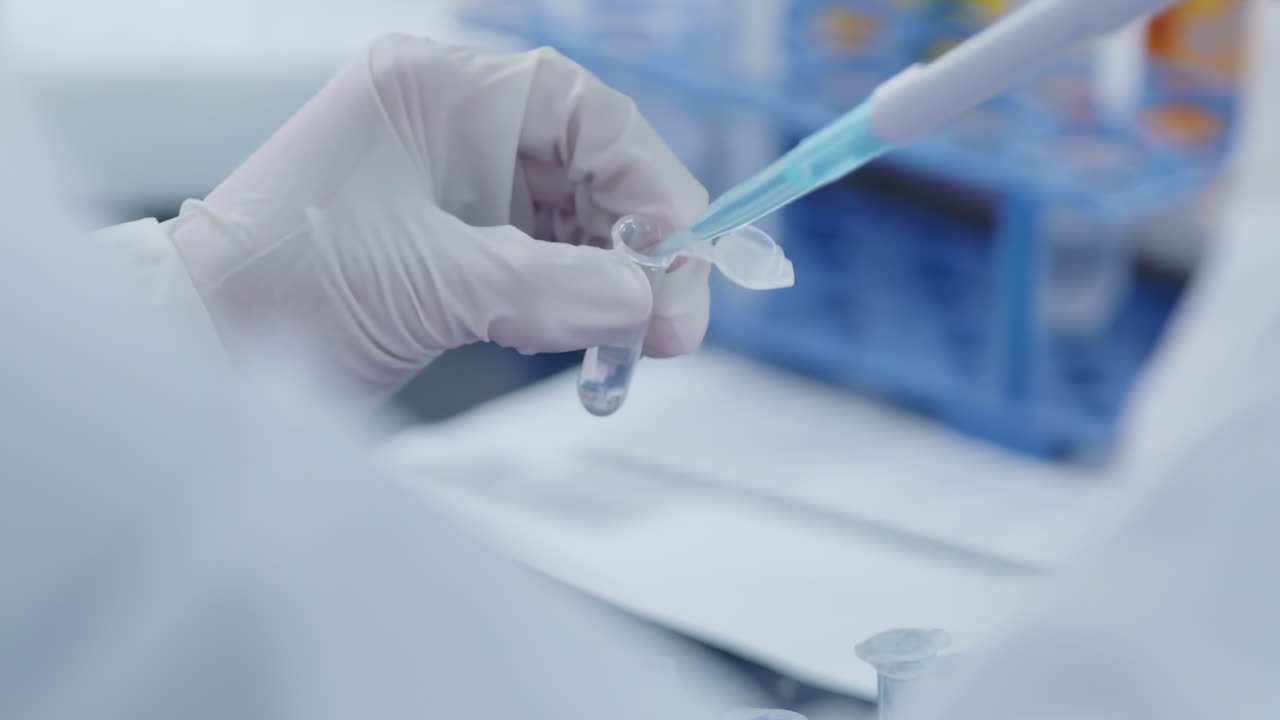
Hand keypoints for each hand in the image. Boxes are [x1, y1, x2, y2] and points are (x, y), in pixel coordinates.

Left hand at [164, 34, 709, 403]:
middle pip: (593, 169)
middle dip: (640, 246)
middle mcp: (458, 126)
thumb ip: (552, 291)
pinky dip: (577, 305)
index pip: (585, 113)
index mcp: (442, 91)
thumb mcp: (431, 285)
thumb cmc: (286, 287)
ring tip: (637, 345)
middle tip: (677, 326)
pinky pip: (548, 264)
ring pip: (578, 222)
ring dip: (614, 283)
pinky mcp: (461, 244)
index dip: (650, 182)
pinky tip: (590, 341)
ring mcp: (461, 187)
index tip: (686, 257)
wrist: (203, 346)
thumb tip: (652, 303)